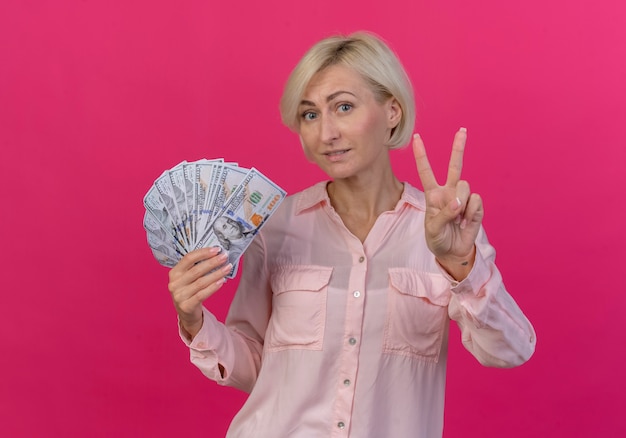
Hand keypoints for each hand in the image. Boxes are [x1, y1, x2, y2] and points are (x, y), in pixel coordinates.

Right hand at [168, 247, 231, 338]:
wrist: (186, 313)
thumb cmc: (190, 290)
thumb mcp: (188, 278)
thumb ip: (197, 267)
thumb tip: (216, 254)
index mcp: (174, 273)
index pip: (188, 258)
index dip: (203, 253)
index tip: (216, 249)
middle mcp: (174, 283)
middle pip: (196, 270)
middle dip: (212, 262)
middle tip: (224, 257)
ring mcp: (179, 296)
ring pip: (201, 282)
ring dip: (216, 274)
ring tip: (227, 268)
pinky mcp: (186, 306)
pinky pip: (202, 295)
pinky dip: (213, 287)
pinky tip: (221, 281)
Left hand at [412, 128, 483, 278]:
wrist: (452, 252)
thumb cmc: (438, 238)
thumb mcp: (432, 229)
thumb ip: (443, 214)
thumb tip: (459, 202)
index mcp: (433, 194)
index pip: (426, 171)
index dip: (422, 155)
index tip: (417, 137)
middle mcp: (448, 192)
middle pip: (455, 166)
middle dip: (458, 148)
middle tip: (462, 130)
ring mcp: (463, 198)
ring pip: (465, 186)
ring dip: (460, 204)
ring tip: (457, 219)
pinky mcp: (476, 207)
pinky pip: (475, 201)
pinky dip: (470, 214)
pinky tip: (466, 223)